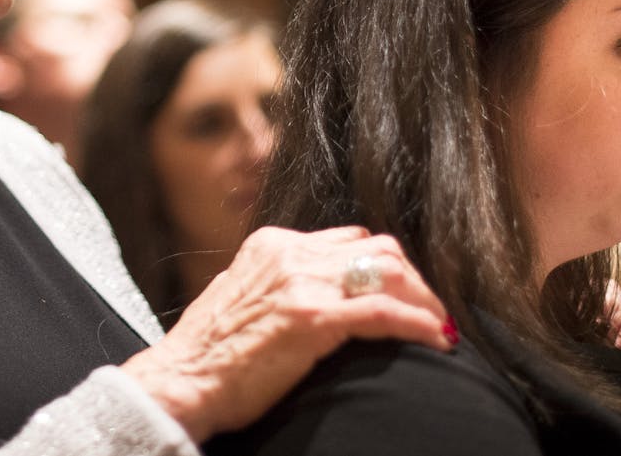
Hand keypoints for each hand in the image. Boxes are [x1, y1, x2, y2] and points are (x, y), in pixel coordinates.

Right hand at [121, 226, 451, 441]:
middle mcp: (288, 252)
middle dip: (411, 278)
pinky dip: (418, 323)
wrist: (181, 381)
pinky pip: (384, 311)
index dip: (383, 266)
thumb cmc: (208, 355)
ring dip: (423, 298)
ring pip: (388, 271)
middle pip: (375, 247)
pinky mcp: (311, 318)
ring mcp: (300, 282)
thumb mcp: (241, 297)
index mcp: (271, 244)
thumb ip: (278, 284)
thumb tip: (316, 294)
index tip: (401, 294)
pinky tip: (437, 339)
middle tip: (428, 311)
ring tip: (438, 326)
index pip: (348, 239)